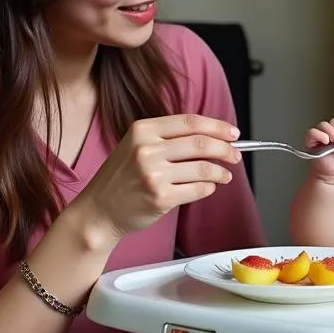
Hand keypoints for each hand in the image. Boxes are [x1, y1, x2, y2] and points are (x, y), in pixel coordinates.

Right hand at [76, 114, 240, 240]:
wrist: (99, 210)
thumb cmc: (121, 178)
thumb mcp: (136, 145)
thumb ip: (168, 138)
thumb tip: (212, 136)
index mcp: (143, 130)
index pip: (191, 122)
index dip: (217, 126)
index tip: (233, 133)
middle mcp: (147, 149)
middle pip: (201, 143)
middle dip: (225, 149)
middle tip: (235, 155)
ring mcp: (153, 174)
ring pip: (203, 168)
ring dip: (220, 172)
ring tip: (224, 175)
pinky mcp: (160, 198)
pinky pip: (197, 189)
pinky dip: (208, 188)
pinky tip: (207, 187)